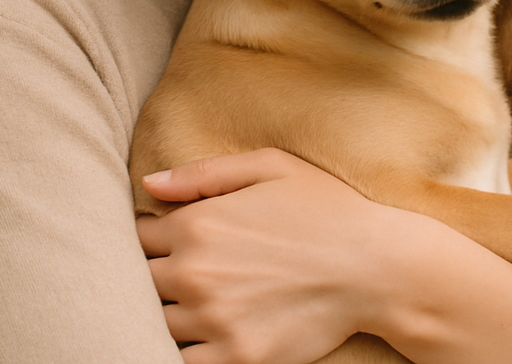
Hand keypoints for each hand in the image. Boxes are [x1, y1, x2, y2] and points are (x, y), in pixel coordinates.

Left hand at [136, 148, 381, 363]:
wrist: (374, 266)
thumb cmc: (323, 208)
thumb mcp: (268, 166)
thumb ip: (202, 173)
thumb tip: (148, 184)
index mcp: (197, 224)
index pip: (137, 236)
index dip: (149, 236)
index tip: (166, 239)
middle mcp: (195, 274)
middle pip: (141, 282)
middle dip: (154, 275)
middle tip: (183, 272)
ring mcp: (214, 321)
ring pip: (157, 324)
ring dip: (168, 314)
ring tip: (197, 302)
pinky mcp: (237, 358)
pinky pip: (183, 362)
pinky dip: (186, 350)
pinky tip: (207, 334)